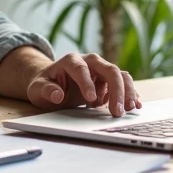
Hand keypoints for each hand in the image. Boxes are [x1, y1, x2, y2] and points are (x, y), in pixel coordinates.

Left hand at [25, 53, 139, 117]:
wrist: (51, 83)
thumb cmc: (44, 85)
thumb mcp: (38, 89)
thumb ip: (46, 90)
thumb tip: (57, 95)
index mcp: (71, 60)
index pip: (81, 68)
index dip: (87, 82)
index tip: (90, 99)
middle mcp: (89, 61)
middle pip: (108, 69)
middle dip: (116, 90)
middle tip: (117, 111)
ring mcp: (101, 70)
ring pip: (120, 75)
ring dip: (127, 91)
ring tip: (128, 109)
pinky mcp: (108, 80)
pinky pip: (123, 83)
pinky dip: (130, 94)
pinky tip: (135, 106)